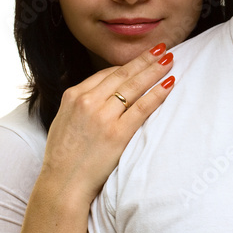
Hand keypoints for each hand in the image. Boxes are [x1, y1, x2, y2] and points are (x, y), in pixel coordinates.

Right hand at [38, 43, 174, 208]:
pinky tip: (169, 84)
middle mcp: (87, 101)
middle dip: (145, 59)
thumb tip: (100, 92)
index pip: (106, 73)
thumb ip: (81, 103)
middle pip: (123, 74)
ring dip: (155, 70)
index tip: (141, 58)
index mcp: (73, 95)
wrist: (62, 184)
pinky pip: (142, 107)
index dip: (128, 64)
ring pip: (134, 86)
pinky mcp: (117, 133)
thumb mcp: (64, 120)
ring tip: (170, 60)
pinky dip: (157, 93)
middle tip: (162, 48)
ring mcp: (103, 116)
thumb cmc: (64, 157)